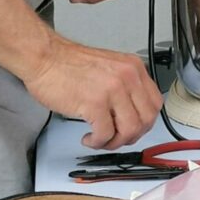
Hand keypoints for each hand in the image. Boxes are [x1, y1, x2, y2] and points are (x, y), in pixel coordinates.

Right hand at [23, 33, 162, 149]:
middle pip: (146, 119)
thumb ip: (125, 87)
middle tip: (116, 138)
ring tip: (101, 139)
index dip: (145, 122)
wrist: (45, 57)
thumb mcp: (109, 68)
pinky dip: (98, 142)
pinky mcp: (95, 103)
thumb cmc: (68, 64)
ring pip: (130, 130)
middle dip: (132, 136)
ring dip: (115, 142)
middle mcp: (127, 77)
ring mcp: (113, 90)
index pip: (155, 103)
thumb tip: (131, 113)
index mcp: (133, 68)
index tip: (133, 129)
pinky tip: (89, 138)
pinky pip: (105, 134)